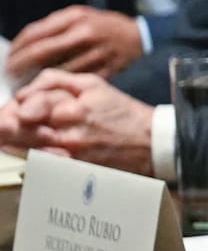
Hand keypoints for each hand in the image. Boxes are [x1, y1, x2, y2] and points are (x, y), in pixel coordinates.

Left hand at [10, 7, 145, 77]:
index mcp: (76, 19)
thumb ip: (53, 26)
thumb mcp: (79, 15)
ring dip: (39, 79)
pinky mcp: (107, 71)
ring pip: (58, 70)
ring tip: (26, 83)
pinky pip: (77, 81)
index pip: (36, 34)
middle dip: (21, 65)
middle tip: (10, 74)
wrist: (138, 37)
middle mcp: (85, 35)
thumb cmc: (103, 25)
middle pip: (43, 53)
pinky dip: (61, 86)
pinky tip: (51, 89)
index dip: (18, 49)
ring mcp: (97, 54)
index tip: (8, 59)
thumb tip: (25, 42)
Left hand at [10, 69, 156, 172]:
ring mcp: (69, 155)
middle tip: (3, 124)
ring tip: (5, 137)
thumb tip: (25, 91)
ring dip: (10, 142)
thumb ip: (55, 81)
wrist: (151, 143)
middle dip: (6, 125)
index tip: (12, 108)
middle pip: (19, 129)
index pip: (27, 105)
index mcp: (72, 108)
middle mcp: (68, 133)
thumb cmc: (122, 113)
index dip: (13, 107)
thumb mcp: (92, 84)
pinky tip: (23, 152)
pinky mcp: (72, 170)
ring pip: (24, 148)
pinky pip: (39, 165)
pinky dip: (27, 157)